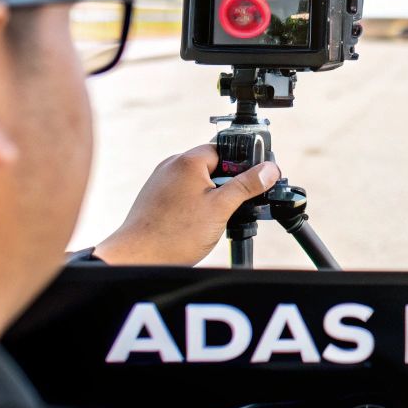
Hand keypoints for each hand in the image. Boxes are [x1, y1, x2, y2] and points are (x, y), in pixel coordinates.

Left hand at [92, 144, 279, 265]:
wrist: (138, 257)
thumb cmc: (175, 234)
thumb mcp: (222, 207)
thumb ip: (247, 185)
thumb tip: (269, 170)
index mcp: (188, 161)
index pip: (224, 150)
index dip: (241, 166)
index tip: (251, 183)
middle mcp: (171, 166)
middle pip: (212, 166)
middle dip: (226, 185)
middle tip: (230, 207)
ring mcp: (161, 182)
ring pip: (198, 181)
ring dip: (210, 197)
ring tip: (211, 219)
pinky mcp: (155, 198)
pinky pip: (183, 193)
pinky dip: (194, 205)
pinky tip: (196, 224)